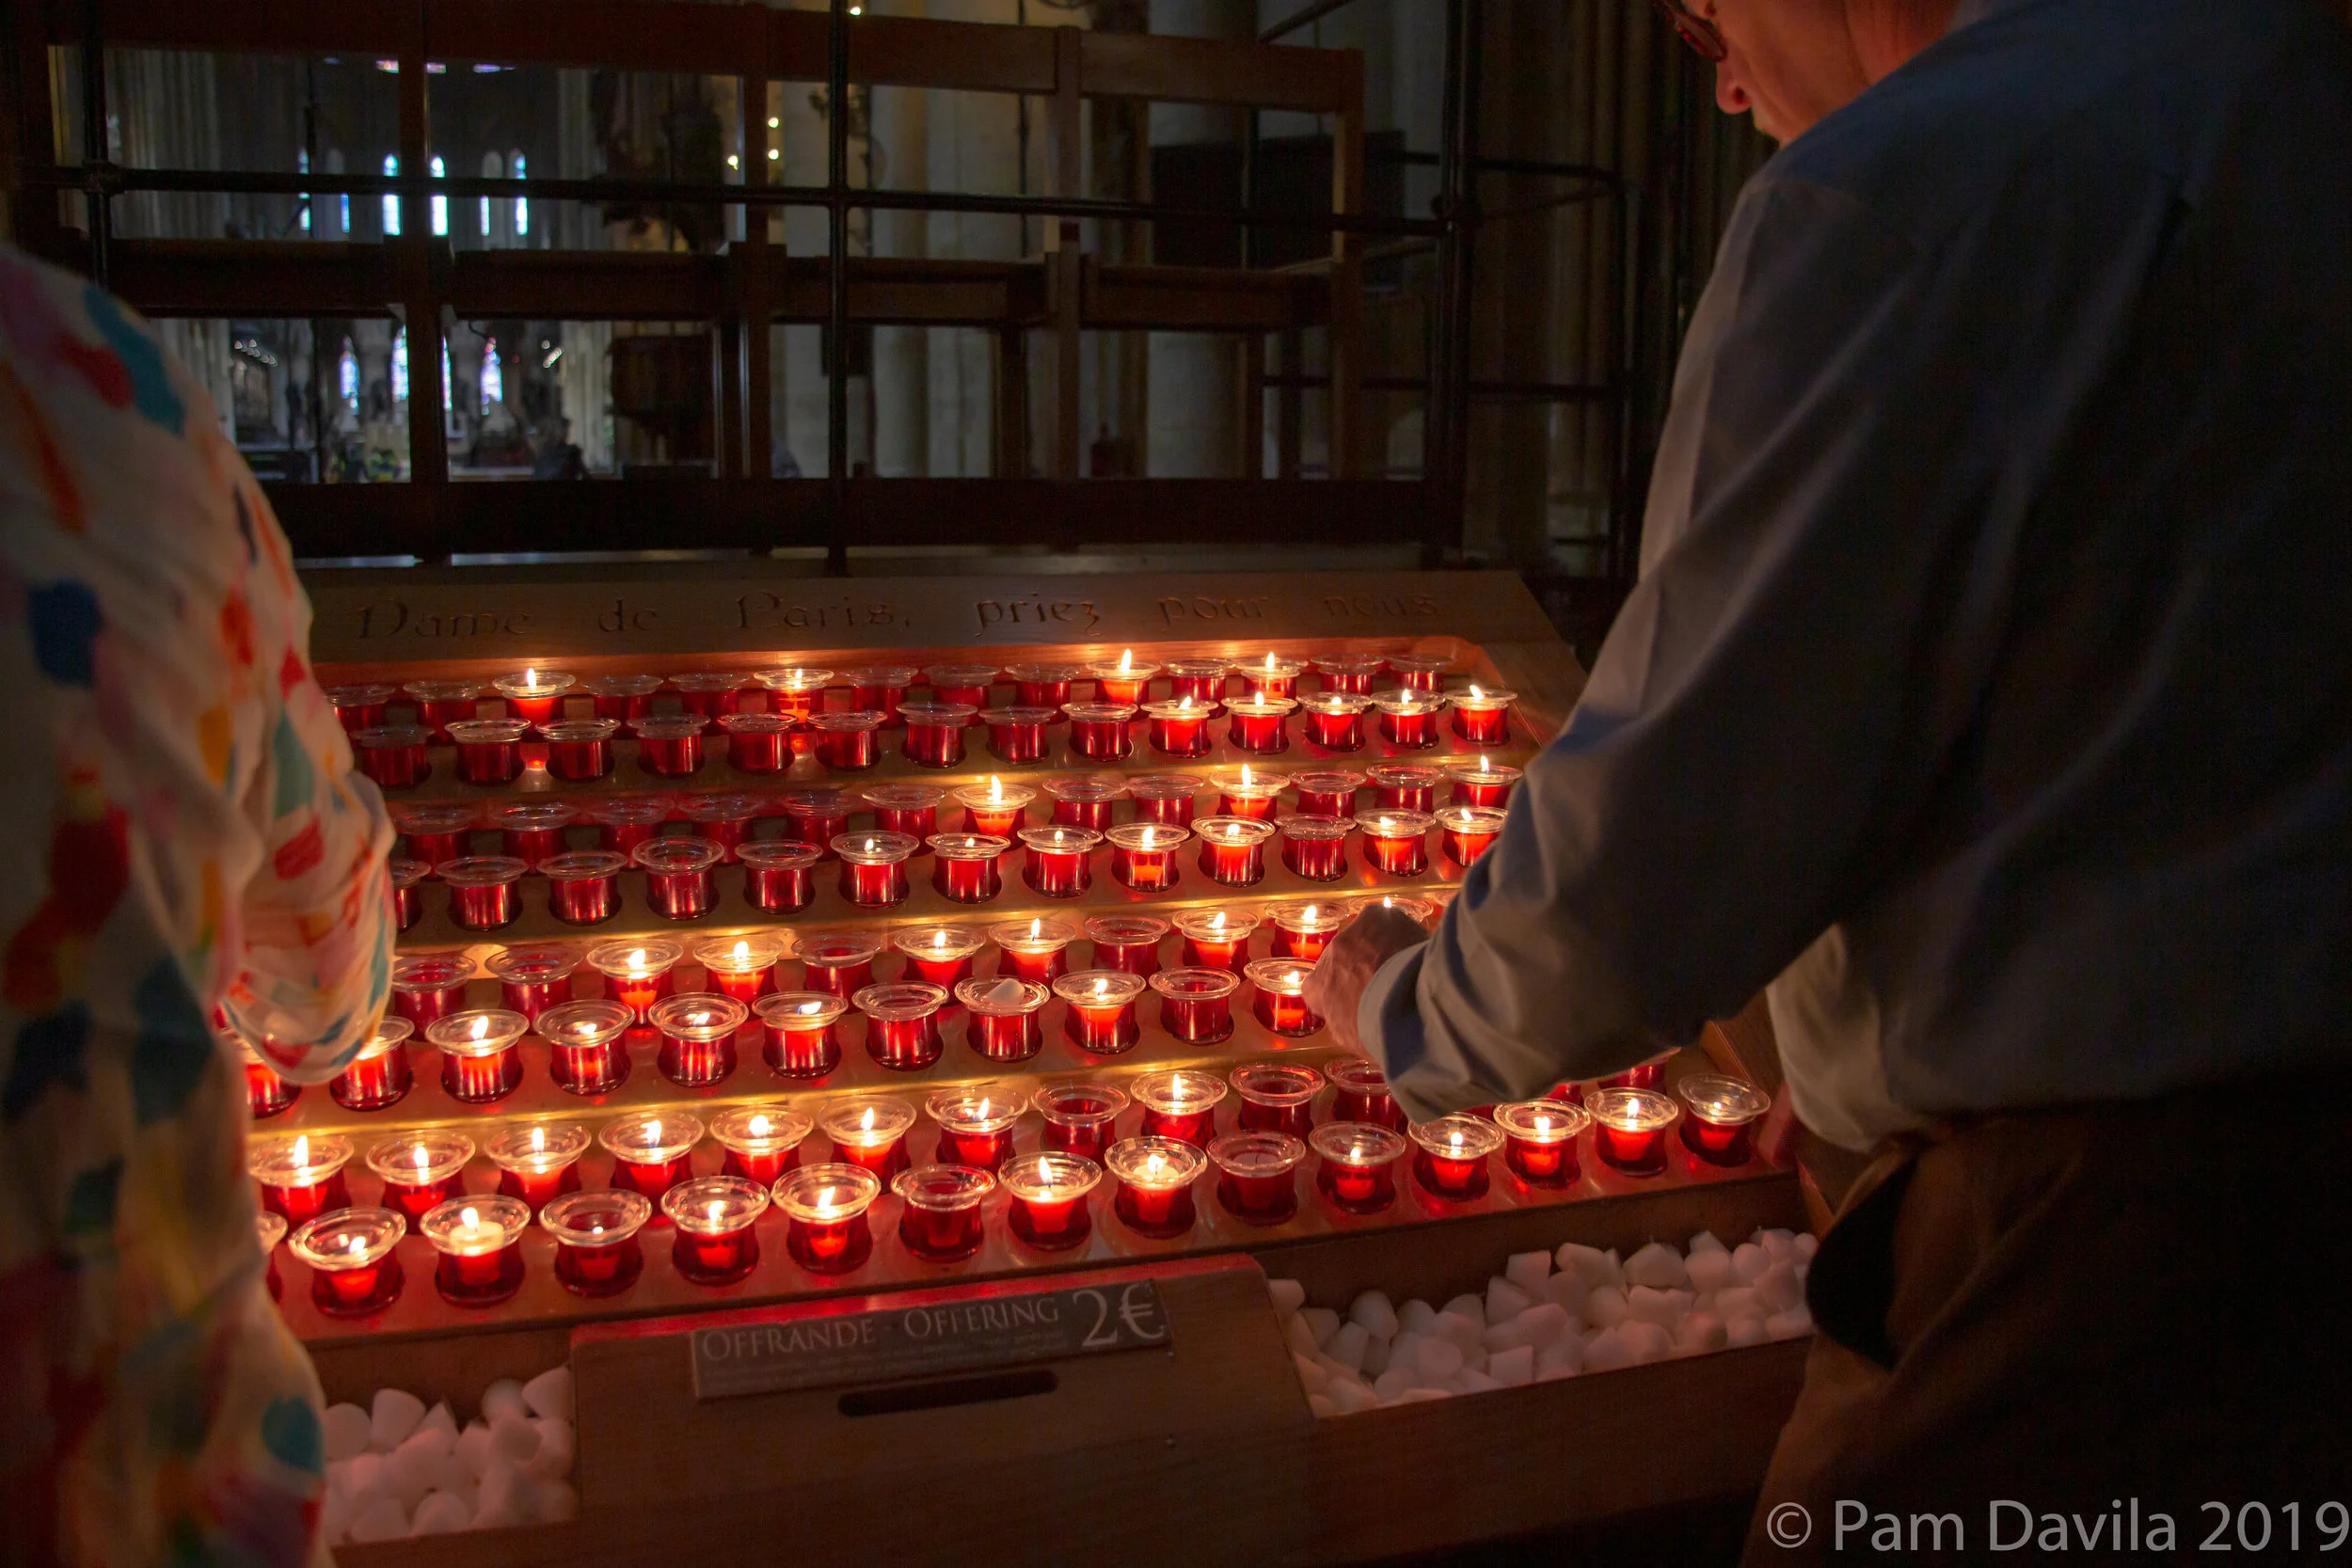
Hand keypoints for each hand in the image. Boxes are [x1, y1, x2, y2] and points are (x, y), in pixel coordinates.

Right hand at [1305, 903, 1431, 1055]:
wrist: (1409, 1003)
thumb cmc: (1378, 1031)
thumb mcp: (1351, 1037)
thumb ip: (1343, 1020)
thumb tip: (1351, 1015)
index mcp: (1319, 988)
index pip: (1317, 985)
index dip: (1337, 989)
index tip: (1355, 997)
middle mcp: (1331, 956)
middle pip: (1344, 957)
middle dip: (1362, 966)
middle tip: (1387, 981)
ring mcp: (1352, 933)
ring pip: (1366, 937)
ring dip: (1382, 948)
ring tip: (1408, 965)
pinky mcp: (1375, 916)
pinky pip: (1387, 921)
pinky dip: (1401, 932)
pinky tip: (1419, 949)